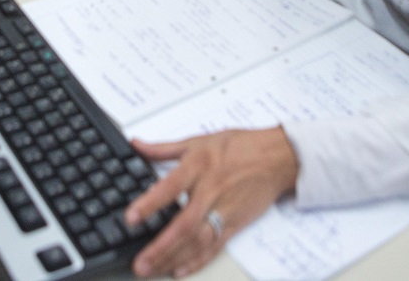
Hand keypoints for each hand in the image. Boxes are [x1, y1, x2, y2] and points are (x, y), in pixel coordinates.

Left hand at [125, 128, 298, 278]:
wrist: (278, 157)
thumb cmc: (239, 146)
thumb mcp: (198, 141)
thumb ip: (163, 148)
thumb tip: (135, 144)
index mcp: (198, 167)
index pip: (170, 188)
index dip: (150, 204)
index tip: (130, 218)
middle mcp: (211, 191)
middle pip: (184, 224)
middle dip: (160, 246)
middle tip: (139, 262)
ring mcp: (225, 210)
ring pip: (198, 240)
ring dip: (173, 258)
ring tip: (152, 270)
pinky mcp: (236, 224)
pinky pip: (215, 247)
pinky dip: (197, 261)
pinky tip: (179, 270)